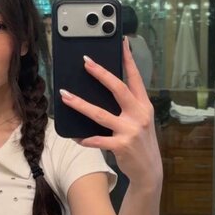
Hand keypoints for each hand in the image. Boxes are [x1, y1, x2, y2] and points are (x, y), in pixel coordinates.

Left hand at [59, 37, 162, 191]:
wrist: (149, 170)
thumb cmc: (141, 142)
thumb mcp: (141, 120)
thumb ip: (128, 106)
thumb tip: (105, 88)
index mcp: (144, 106)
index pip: (136, 78)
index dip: (129, 60)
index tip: (122, 43)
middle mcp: (139, 115)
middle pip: (118, 89)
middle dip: (101, 74)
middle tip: (85, 62)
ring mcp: (130, 131)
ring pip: (100, 114)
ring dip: (80, 104)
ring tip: (65, 96)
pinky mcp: (121, 146)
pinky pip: (98, 140)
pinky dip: (85, 138)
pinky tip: (75, 136)